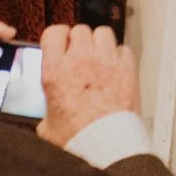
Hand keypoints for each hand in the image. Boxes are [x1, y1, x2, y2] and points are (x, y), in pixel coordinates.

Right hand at [36, 24, 140, 146]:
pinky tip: (116, 68)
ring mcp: (106, 61)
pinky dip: (119, 55)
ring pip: (103, 33)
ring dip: (100, 43)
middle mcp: (81, 60)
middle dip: (79, 40)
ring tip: (98, 57)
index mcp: (56, 71)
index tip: (59, 42)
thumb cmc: (78, 137)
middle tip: (79, 53)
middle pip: (80, 30)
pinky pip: (124, 49)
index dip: (57, 37)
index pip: (54, 33)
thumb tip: (48, 114)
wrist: (105, 145)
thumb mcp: (47, 125)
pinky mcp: (127, 68)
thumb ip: (47, 109)